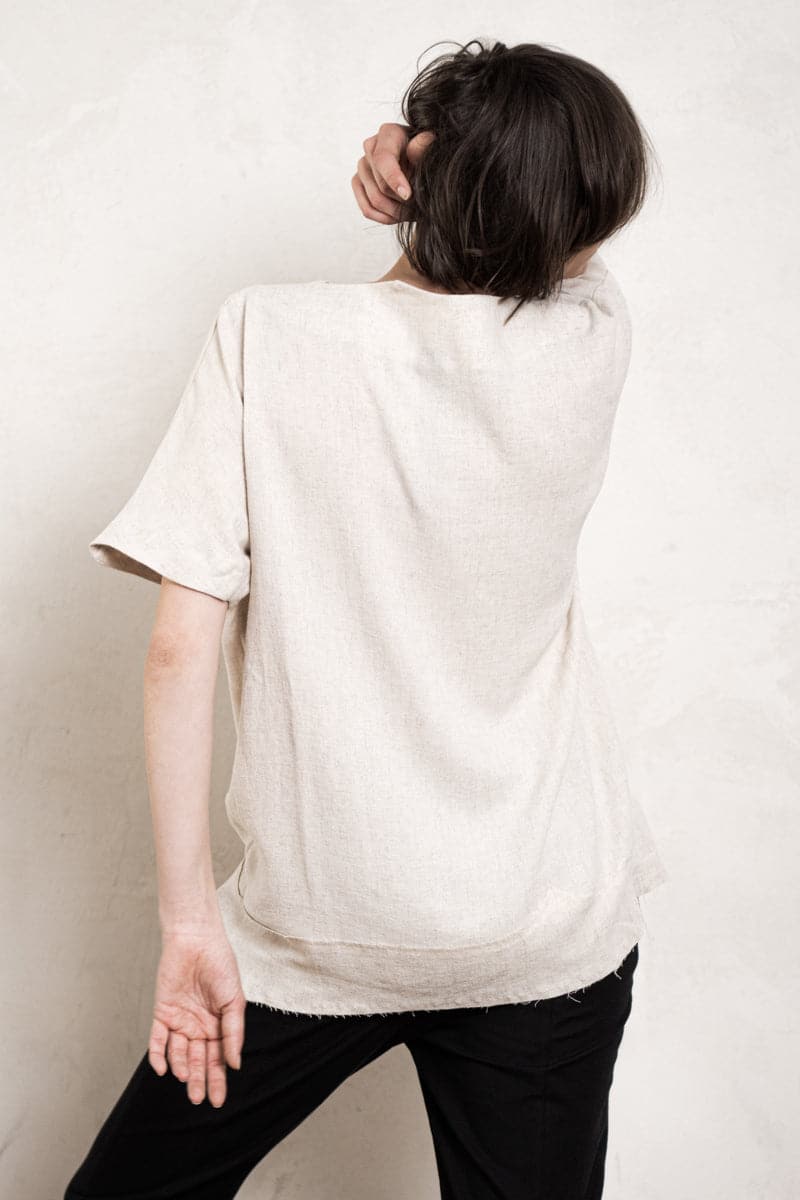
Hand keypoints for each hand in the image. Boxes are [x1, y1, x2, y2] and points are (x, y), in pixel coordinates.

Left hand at [147, 925, 245, 1107]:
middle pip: (197, 1061)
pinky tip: (162, 1068)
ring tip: (187, 1078)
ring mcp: (179, 1021)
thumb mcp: (234, 1001)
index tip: (218, 1101)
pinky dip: (159, 1054)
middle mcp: (198, 1027)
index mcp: (218, 1025)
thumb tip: (235, 1064)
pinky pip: (158, 1039)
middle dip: (199, 1081)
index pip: (218, 1059)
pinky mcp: (162, 1012)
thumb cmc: (221, 966)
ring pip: (178, 1053)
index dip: (218, 1079)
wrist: (197, 941)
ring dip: (181, 1067)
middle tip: (199, 1099)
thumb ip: (233, 1033)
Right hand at [352, 122, 435, 223]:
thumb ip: (423, 151)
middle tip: (421, 206)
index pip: (383, 159)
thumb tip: (419, 144)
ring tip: (414, 211)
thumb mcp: (430, 154)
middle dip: (402, 201)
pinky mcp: (358, 182)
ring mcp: (362, 165)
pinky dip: (385, 217)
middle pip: (381, 185)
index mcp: (388, 133)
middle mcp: (371, 147)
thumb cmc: (427, 158)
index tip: (408, 195)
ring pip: (374, 200)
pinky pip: (367, 209)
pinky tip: (399, 215)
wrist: (422, 166)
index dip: (394, 179)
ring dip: (396, 212)